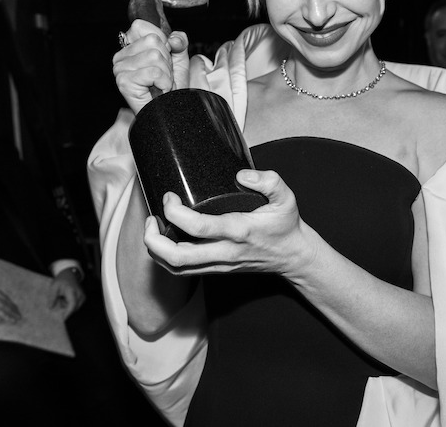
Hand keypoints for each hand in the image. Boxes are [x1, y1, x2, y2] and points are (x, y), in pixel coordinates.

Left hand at [49, 268, 85, 318]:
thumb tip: (50, 308)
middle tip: (57, 305)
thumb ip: (52, 297)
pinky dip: (69, 305)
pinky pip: (75, 306)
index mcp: (72, 291)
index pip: (72, 305)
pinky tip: (65, 299)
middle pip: (73, 309)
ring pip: (75, 308)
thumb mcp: (54, 287)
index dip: (67, 313)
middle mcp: (80, 294)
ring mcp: (82, 297)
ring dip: (67, 307)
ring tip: (61, 300)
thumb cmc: (61, 280)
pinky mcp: (83, 299)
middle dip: (65, 310)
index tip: (62, 320)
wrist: (69, 274)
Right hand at [112, 19, 191, 113]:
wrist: (168, 112)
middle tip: (162, 76)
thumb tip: (174, 39)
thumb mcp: (179, 59)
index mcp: (130, 47)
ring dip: (166, 73)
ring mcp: (120, 69)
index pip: (141, 26)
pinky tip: (158, 90)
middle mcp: (120, 57)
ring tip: (160, 84)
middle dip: (166, 60)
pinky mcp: (124, 82)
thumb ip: (179, 41)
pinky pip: (154, 72)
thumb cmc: (170, 88)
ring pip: (155, 56)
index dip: (161, 40)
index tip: (164, 58)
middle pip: (153, 41)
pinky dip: (163, 83)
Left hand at [143, 170, 313, 277]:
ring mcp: (219, 265)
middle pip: (177, 257)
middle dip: (153, 239)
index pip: (198, 228)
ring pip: (176, 268)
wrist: (293, 256)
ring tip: (153, 227)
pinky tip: (164, 240)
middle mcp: (225, 252)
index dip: (175, 212)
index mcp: (239, 231)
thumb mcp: (286, 197)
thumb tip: (241, 175)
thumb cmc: (286, 225)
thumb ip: (269, 181)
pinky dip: (165, 258)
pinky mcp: (215, 270)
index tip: (170, 197)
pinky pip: (183, 270)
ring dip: (156, 250)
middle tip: (152, 217)